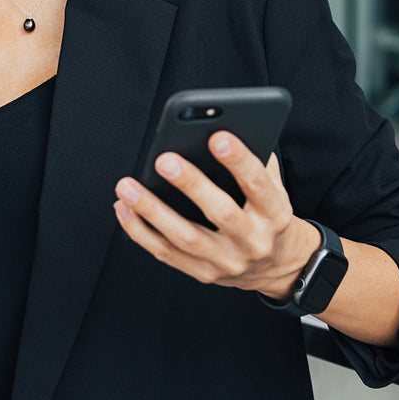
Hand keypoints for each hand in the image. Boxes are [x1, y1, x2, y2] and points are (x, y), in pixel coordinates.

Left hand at [112, 131, 320, 299]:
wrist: (275, 265)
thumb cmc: (265, 212)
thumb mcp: (274, 186)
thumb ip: (255, 159)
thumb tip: (223, 126)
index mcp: (275, 213)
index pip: (258, 185)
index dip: (239, 161)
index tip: (217, 136)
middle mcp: (253, 241)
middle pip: (222, 213)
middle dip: (191, 185)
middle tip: (164, 160)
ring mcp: (227, 262)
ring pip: (185, 238)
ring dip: (152, 211)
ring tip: (127, 187)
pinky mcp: (203, 273)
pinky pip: (166, 253)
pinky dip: (140, 231)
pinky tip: (123, 208)